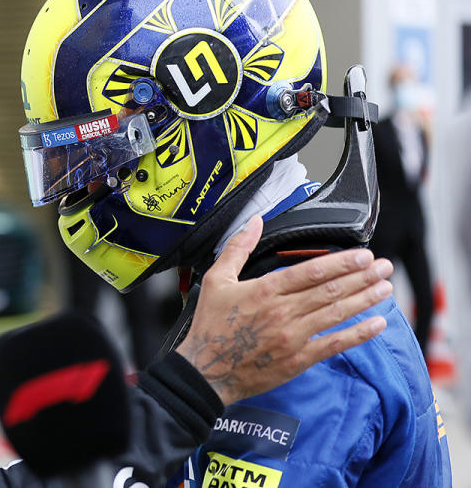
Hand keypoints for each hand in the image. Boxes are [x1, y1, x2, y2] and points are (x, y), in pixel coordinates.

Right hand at [176, 215, 391, 404]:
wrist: (205, 371)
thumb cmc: (211, 326)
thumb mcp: (216, 279)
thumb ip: (238, 248)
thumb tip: (254, 221)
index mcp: (264, 290)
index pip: (312, 271)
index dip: (342, 262)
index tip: (363, 255)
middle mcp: (282, 312)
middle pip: (331, 290)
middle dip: (362, 277)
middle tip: (384, 266)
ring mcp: (292, 337)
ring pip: (336, 314)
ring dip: (365, 300)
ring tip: (385, 288)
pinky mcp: (297, 360)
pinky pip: (333, 344)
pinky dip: (358, 334)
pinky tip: (377, 324)